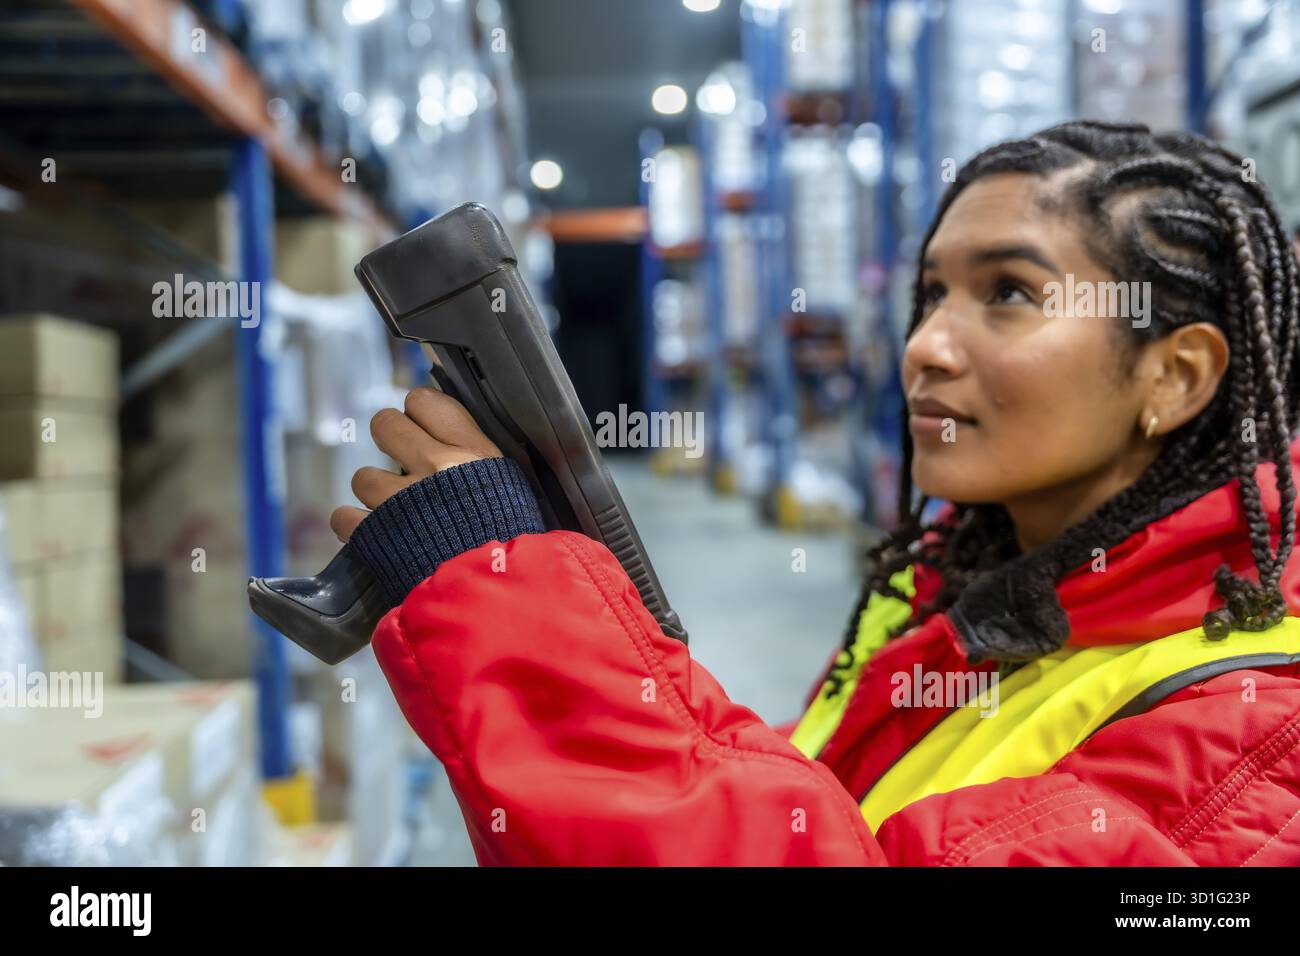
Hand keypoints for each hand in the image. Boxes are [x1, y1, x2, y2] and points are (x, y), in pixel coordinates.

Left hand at [330, 387, 501, 541]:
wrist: (498, 596)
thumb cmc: (514, 544)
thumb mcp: (515, 492)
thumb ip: (484, 465)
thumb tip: (464, 446)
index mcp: (471, 453)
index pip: (425, 400)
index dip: (419, 413)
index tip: (424, 428)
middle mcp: (433, 468)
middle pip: (385, 423)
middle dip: (389, 439)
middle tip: (401, 459)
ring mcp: (400, 501)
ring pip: (362, 475)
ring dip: (374, 493)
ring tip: (394, 512)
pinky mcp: (376, 535)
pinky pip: (344, 517)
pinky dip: (354, 527)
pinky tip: (372, 536)